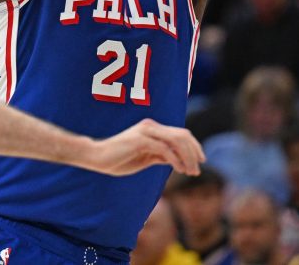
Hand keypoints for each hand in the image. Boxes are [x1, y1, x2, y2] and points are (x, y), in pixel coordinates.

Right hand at [83, 119, 204, 176]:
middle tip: (198, 169)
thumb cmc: (118, 159)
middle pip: (182, 135)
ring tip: (190, 172)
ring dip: (187, 157)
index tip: (201, 160)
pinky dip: (175, 160)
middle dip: (194, 152)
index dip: (194, 146)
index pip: (180, 133)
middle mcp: (150, 126)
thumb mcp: (144, 158)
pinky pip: (164, 149)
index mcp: (152, 129)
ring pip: (176, 141)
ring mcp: (145, 132)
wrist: (97, 157)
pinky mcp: (140, 140)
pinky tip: (179, 169)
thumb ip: (159, 155)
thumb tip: (176, 160)